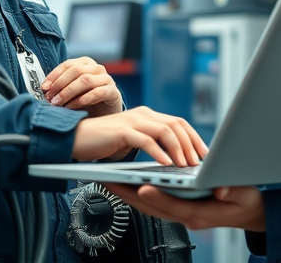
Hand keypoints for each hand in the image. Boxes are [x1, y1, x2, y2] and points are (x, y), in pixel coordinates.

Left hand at [42, 57, 122, 116]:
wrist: (106, 113)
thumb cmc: (87, 101)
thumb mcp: (72, 91)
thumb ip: (61, 87)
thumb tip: (44, 89)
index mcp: (86, 63)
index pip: (67, 64)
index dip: (54, 75)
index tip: (44, 87)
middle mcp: (97, 68)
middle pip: (75, 71)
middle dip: (60, 84)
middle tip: (50, 97)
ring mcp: (107, 79)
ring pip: (85, 80)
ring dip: (68, 92)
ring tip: (58, 103)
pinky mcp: (113, 92)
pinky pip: (96, 93)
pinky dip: (81, 100)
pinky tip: (71, 108)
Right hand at [72, 106, 208, 164]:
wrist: (76, 138)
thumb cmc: (103, 143)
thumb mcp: (132, 140)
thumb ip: (150, 141)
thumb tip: (173, 156)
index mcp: (147, 115)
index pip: (178, 122)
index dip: (194, 137)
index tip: (204, 154)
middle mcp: (142, 115)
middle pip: (176, 125)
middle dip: (191, 144)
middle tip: (198, 163)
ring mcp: (132, 121)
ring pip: (164, 131)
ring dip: (178, 149)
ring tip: (185, 165)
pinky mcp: (122, 131)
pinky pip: (146, 141)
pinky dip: (159, 153)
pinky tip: (166, 164)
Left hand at [104, 184, 266, 231]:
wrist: (253, 213)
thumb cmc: (248, 202)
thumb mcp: (245, 194)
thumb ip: (233, 191)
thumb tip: (220, 189)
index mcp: (202, 214)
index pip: (174, 206)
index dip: (158, 196)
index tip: (142, 186)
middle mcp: (188, 217)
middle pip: (154, 208)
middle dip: (130, 195)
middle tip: (110, 181)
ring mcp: (183, 214)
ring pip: (151, 207)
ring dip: (130, 194)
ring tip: (112, 180)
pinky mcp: (181, 209)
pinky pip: (156, 204)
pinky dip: (141, 194)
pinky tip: (130, 183)